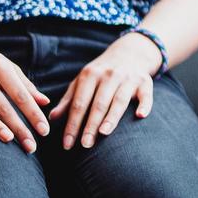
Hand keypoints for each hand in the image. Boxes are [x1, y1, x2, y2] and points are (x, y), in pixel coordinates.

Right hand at [0, 39, 50, 152]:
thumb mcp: (7, 65)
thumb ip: (25, 85)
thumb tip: (45, 102)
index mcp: (0, 67)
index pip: (20, 95)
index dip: (33, 114)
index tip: (44, 131)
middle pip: (3, 105)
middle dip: (18, 127)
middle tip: (31, 146)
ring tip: (8, 139)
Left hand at [49, 31, 159, 148]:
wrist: (129, 53)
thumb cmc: (101, 73)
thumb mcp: (82, 81)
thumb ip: (68, 100)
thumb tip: (52, 118)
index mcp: (90, 75)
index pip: (79, 103)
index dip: (72, 124)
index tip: (67, 144)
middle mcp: (109, 75)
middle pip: (98, 103)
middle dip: (91, 125)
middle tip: (85, 144)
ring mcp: (128, 78)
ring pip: (119, 100)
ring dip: (112, 117)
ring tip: (104, 133)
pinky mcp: (145, 81)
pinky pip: (146, 94)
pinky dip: (144, 104)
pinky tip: (140, 115)